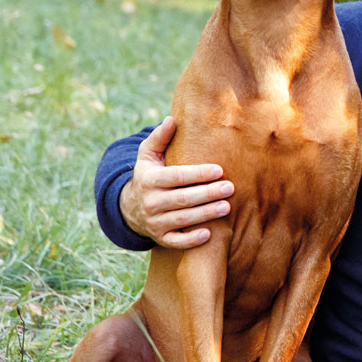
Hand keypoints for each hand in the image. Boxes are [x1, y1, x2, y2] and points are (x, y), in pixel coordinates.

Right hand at [119, 116, 233, 248]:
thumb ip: (159, 138)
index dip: (198, 174)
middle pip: (182, 199)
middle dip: (207, 194)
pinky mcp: (160, 238)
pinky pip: (176, 241)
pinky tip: (208, 234)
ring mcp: (155, 222)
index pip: (176, 177)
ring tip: (226, 207)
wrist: (131, 207)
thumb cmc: (149, 175)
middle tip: (230, 188)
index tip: (219, 170)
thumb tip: (171, 119)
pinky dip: (190, 240)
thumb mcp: (148, 155)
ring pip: (182, 219)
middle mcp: (150, 202)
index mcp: (149, 180)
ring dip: (205, 214)